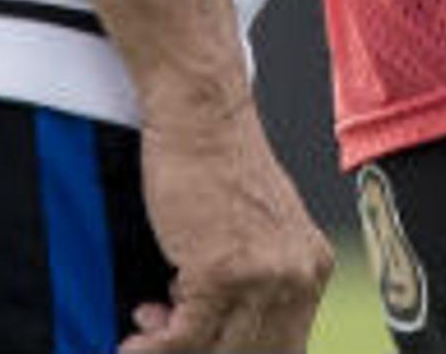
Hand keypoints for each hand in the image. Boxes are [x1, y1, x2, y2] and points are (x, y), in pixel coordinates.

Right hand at [122, 105, 331, 351]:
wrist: (200, 116)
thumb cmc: (215, 163)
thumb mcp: (256, 227)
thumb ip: (255, 276)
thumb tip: (220, 333)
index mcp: (312, 266)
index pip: (285, 343)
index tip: (201, 350)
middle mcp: (297, 275)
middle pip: (254, 352)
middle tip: (166, 339)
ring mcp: (261, 276)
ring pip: (218, 351)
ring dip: (173, 351)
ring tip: (144, 331)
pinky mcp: (220, 272)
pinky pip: (184, 337)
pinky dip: (152, 348)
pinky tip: (134, 342)